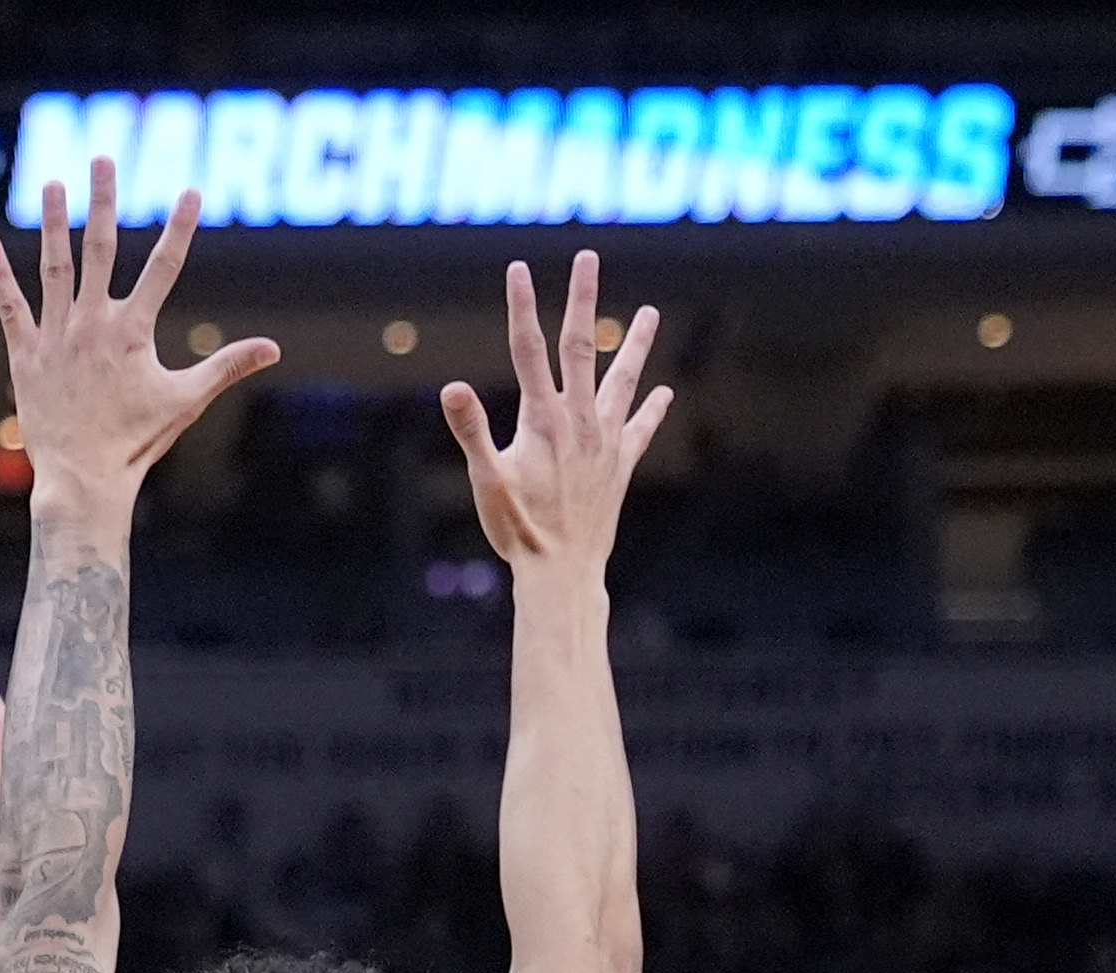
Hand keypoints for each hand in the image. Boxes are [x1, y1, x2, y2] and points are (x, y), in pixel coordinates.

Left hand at [0, 160, 277, 516]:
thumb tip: (273, 348)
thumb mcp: (186, 400)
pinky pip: (9, 306)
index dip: (180, 227)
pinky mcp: (25, 354)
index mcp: (132, 330)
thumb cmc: (136, 442)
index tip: (191, 190)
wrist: (82, 479)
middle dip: (105, 200)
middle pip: (101, 248)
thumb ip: (227, 366)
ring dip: (54, 222)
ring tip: (52, 183)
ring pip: (54, 267)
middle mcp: (92, 323)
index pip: (164, 266)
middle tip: (103, 158)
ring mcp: (55, 336)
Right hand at [441, 253, 671, 577]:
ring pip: (624, 379)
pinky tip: (663, 393)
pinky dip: (652, 409)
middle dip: (582, 299)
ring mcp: (605, 441)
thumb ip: (471, 430)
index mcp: (543, 419)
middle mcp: (579, 420)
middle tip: (588, 258)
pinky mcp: (619, 466)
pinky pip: (640, 429)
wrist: (563, 570)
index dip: (522, 307)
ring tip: (651, 313)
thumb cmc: (518, 529)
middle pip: (580, 347)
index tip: (518, 269)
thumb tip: (452, 388)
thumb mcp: (486, 480)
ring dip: (635, 343)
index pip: (529, 350)